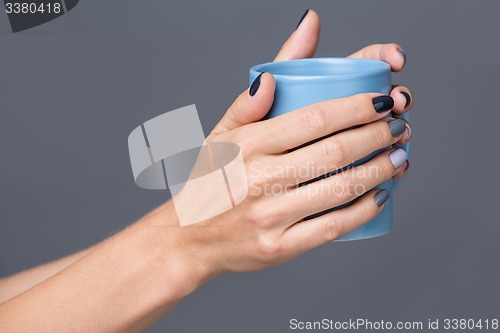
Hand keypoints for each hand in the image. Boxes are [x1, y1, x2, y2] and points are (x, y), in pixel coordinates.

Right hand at [158, 10, 412, 275]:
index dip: (358, 106)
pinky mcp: (280, 247)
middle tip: (400, 126)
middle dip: (379, 135)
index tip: (382, 100)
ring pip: (340, 188)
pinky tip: (381, 194)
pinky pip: (332, 227)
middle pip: (335, 151)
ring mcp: (270, 215)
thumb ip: (252, 97)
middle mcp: (259, 178)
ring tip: (400, 156)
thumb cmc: (210, 180)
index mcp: (248, 144)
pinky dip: (364, 209)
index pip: (315, 117)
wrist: (189, 237)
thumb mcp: (222, 133)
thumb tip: (276, 68)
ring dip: (381, 169)